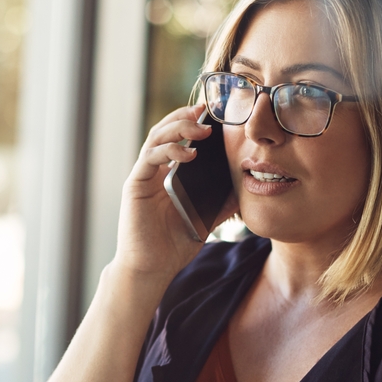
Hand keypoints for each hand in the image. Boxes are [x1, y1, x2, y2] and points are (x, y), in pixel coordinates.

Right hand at [113, 104, 220, 282]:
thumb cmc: (174, 246)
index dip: (192, 122)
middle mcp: (153, 171)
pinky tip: (189, 153)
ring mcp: (142, 176)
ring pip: (156, 138)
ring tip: (201, 129)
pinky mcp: (135, 185)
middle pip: (165, 131)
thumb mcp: (206, 219)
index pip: (178, 138)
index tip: (213, 115)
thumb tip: (246, 188)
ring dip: (178, 127)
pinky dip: (169, 150)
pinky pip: (150, 158)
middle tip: (206, 112)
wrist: (151, 269)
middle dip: (185, 117)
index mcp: (167, 175)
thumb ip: (221, 202)